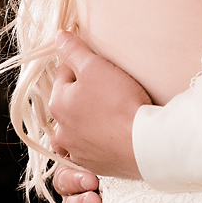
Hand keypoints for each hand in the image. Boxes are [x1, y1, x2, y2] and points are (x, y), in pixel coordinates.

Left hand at [49, 30, 148, 180]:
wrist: (144, 143)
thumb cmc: (118, 103)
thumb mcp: (95, 67)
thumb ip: (74, 50)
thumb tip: (58, 36)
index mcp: (58, 104)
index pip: (65, 75)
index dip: (84, 67)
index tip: (102, 68)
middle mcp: (62, 130)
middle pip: (70, 104)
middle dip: (84, 96)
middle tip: (109, 90)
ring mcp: (78, 151)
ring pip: (78, 130)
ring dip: (87, 123)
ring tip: (108, 116)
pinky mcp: (96, 166)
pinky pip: (93, 151)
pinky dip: (99, 143)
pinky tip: (113, 136)